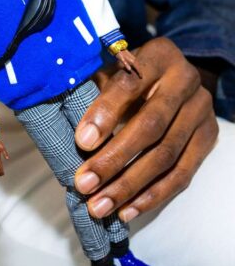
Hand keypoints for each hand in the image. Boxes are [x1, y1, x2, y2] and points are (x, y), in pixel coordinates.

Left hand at [74, 37, 217, 222]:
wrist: (173, 76)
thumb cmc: (128, 75)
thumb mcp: (110, 69)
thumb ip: (91, 90)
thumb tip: (57, 121)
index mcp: (158, 55)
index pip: (129, 85)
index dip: (105, 114)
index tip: (81, 142)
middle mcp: (186, 80)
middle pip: (150, 126)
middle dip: (113, 159)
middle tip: (84, 183)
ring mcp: (200, 111)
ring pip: (165, 155)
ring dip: (129, 185)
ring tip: (99, 205)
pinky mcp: (208, 138)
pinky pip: (182, 173)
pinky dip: (152, 195)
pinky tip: (127, 209)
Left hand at [115, 49, 140, 77]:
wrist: (119, 48)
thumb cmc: (119, 54)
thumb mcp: (121, 60)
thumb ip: (126, 65)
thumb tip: (130, 70)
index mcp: (132, 61)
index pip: (138, 68)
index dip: (140, 73)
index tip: (141, 77)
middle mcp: (134, 60)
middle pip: (139, 67)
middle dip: (140, 72)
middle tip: (141, 77)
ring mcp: (133, 58)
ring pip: (138, 64)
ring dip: (139, 69)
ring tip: (140, 73)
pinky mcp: (132, 57)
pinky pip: (137, 63)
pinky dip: (138, 66)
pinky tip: (137, 67)